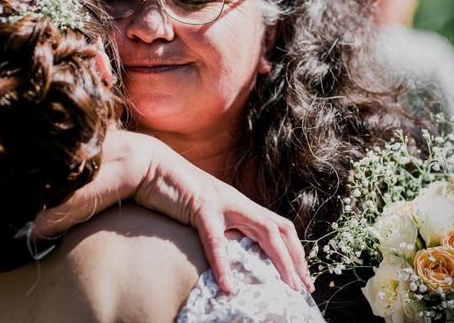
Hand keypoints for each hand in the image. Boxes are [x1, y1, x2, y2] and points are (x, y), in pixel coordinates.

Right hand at [135, 140, 313, 294]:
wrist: (150, 165)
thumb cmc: (173, 190)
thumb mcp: (202, 212)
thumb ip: (218, 228)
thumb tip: (229, 254)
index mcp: (239, 204)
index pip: (277, 226)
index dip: (293, 251)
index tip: (301, 277)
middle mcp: (237, 202)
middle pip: (279, 229)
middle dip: (296, 259)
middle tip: (303, 288)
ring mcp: (222, 203)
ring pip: (263, 231)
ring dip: (278, 261)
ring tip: (286, 287)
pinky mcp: (201, 207)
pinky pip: (216, 240)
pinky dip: (223, 265)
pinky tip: (228, 287)